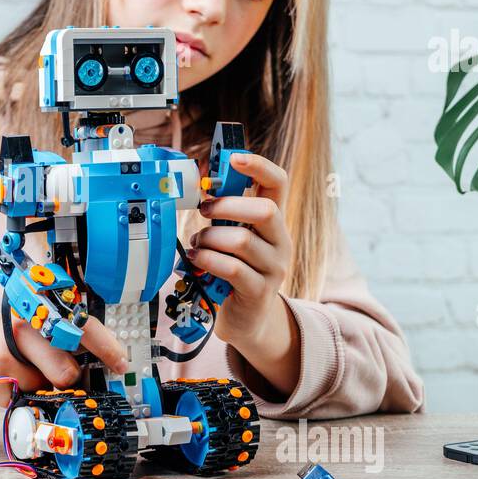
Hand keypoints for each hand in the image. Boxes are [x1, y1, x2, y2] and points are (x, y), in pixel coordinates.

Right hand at [0, 311, 130, 405]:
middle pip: (68, 369)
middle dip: (66, 381)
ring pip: (48, 387)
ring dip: (40, 390)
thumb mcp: (18, 328)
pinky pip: (24, 400)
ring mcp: (7, 352)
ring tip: (17, 375)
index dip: (106, 347)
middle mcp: (24, 324)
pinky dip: (17, 398)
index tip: (119, 363)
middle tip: (53, 375)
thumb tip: (89, 371)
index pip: (82, 325)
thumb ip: (50, 342)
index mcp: (34, 308)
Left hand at [187, 152, 301, 394]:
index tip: (234, 158)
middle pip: (265, 210)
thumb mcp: (232, 239)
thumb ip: (225, 216)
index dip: (259, 166)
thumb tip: (202, 187)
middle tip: (204, 211)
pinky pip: (231, 268)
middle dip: (228, 206)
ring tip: (199, 246)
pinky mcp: (259, 291)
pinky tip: (197, 261)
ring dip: (210, 239)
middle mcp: (280, 242)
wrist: (247, 319)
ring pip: (242, 241)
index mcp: (273, 222)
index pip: (278, 183)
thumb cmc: (234, 272)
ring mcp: (274, 268)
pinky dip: (208, 261)